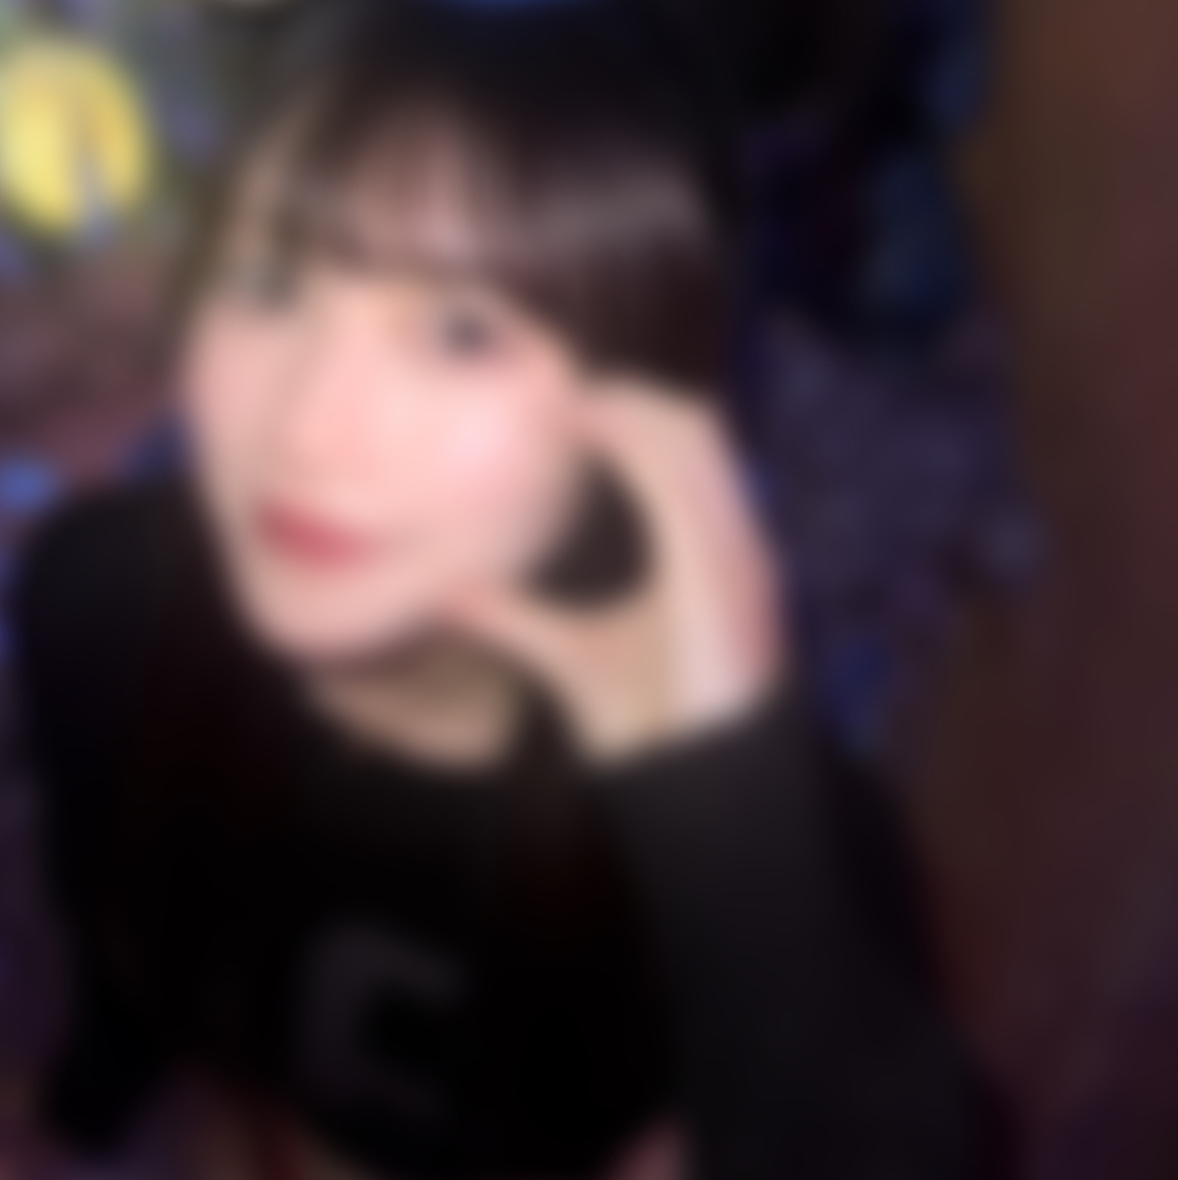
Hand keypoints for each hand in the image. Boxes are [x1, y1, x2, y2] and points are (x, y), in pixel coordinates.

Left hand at [441, 385, 785, 765]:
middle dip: (635, 395)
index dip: (637, 413)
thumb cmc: (653, 727)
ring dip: (633, 405)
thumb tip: (446, 597)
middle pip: (696, 428)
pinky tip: (593, 426)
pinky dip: (639, 442)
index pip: (688, 453)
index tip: (572, 399)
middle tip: (564, 387)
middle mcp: (729, 543)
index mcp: (708, 554)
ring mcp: (733, 554)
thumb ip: (513, 621)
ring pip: (695, 439)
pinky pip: (684, 484)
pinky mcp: (721, 572)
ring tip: (573, 396)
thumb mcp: (568, 656)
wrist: (701, 791)